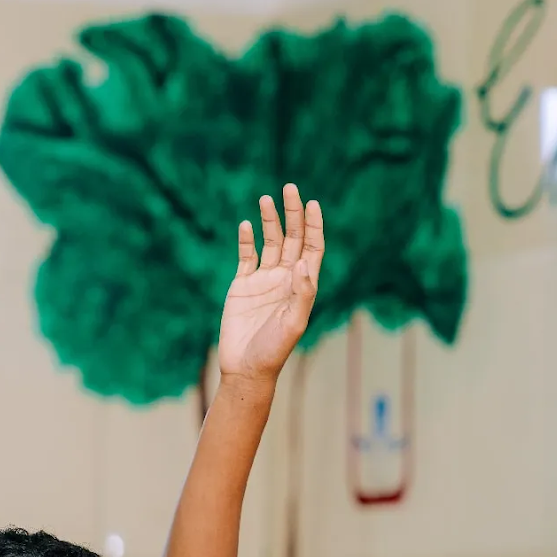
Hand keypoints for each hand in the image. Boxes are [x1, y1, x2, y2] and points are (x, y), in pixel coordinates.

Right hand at [219, 183, 324, 382]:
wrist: (245, 368)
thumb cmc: (274, 351)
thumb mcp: (294, 323)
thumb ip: (302, 292)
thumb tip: (305, 261)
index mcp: (302, 285)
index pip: (312, 247)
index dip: (314, 225)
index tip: (312, 204)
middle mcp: (285, 278)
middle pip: (292, 238)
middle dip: (292, 213)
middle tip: (290, 188)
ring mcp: (263, 280)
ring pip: (269, 242)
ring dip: (269, 220)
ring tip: (266, 198)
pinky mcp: (242, 286)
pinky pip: (246, 256)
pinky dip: (246, 240)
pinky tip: (246, 225)